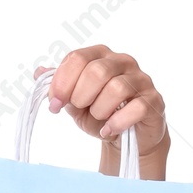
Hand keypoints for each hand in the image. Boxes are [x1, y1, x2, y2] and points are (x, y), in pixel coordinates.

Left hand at [37, 45, 168, 179]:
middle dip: (80, 96)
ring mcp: (141, 80)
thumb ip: (58, 86)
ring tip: (98, 118)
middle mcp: (123, 62)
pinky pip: (136, 108)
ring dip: (100, 110)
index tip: (55, 104)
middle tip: (79, 109)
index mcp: (101, 56)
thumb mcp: (73, 101)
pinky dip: (117, 122)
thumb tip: (39, 71)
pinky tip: (108, 130)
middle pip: (97, 70)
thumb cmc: (99, 114)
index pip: (77, 58)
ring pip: (117, 88)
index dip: (61, 83)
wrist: (125, 137)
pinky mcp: (154, 101)